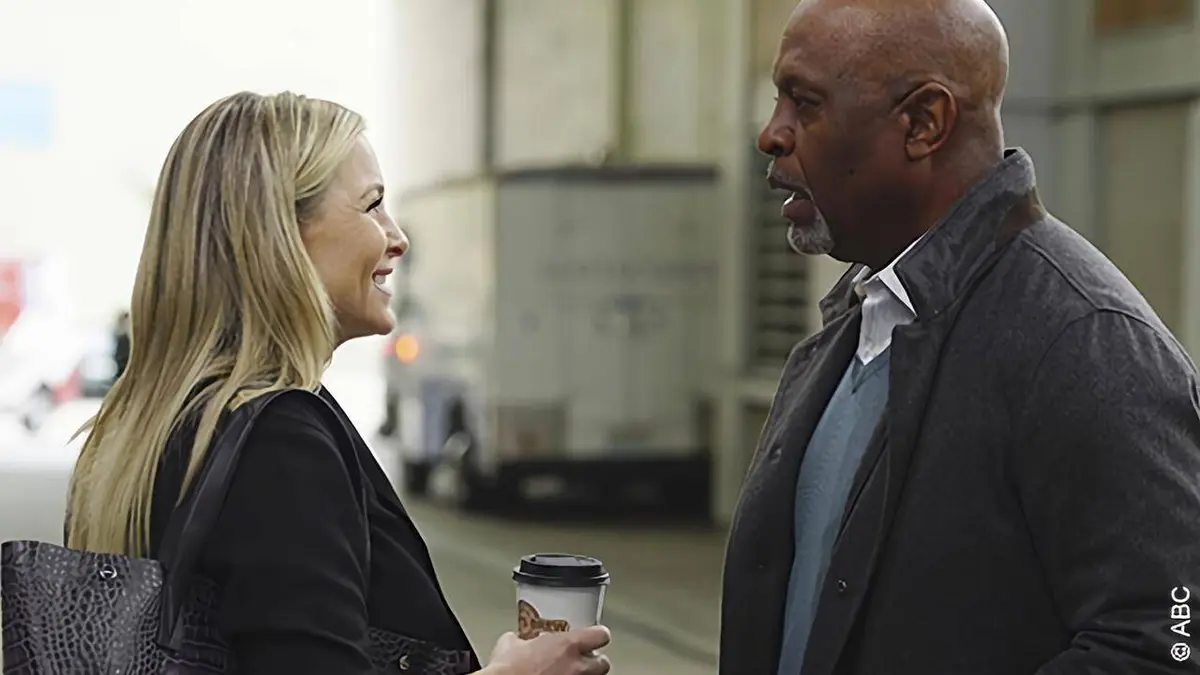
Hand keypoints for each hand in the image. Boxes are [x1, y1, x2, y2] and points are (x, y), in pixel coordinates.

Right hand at [486, 625, 611, 674]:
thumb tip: (516, 641)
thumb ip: (521, 640)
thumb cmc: (507, 669)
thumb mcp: (510, 644)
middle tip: (583, 661)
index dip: (597, 635)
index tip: (593, 636)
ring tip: (572, 674)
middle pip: (603, 663)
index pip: (600, 635)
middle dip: (594, 662)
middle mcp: (577, 667)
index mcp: (567, 645)